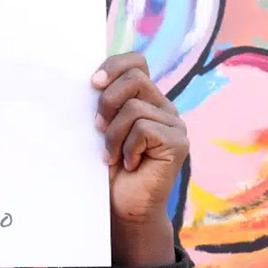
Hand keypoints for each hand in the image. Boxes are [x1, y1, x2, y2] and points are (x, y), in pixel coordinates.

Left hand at [92, 52, 188, 266]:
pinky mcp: (178, 143)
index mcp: (145, 97)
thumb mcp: (101, 127)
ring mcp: (174, 124)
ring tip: (111, 155)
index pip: (136, 62)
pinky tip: (129, 163)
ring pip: (135, 107)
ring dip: (113, 134)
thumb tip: (89, 79)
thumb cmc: (107, 166)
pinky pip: (144, 129)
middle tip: (98, 128)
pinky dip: (127, 147)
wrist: (122, 205)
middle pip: (134, 78)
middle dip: (107, 102)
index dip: (113, 66)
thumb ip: (103, 102)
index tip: (92, 83)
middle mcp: (163, 106)